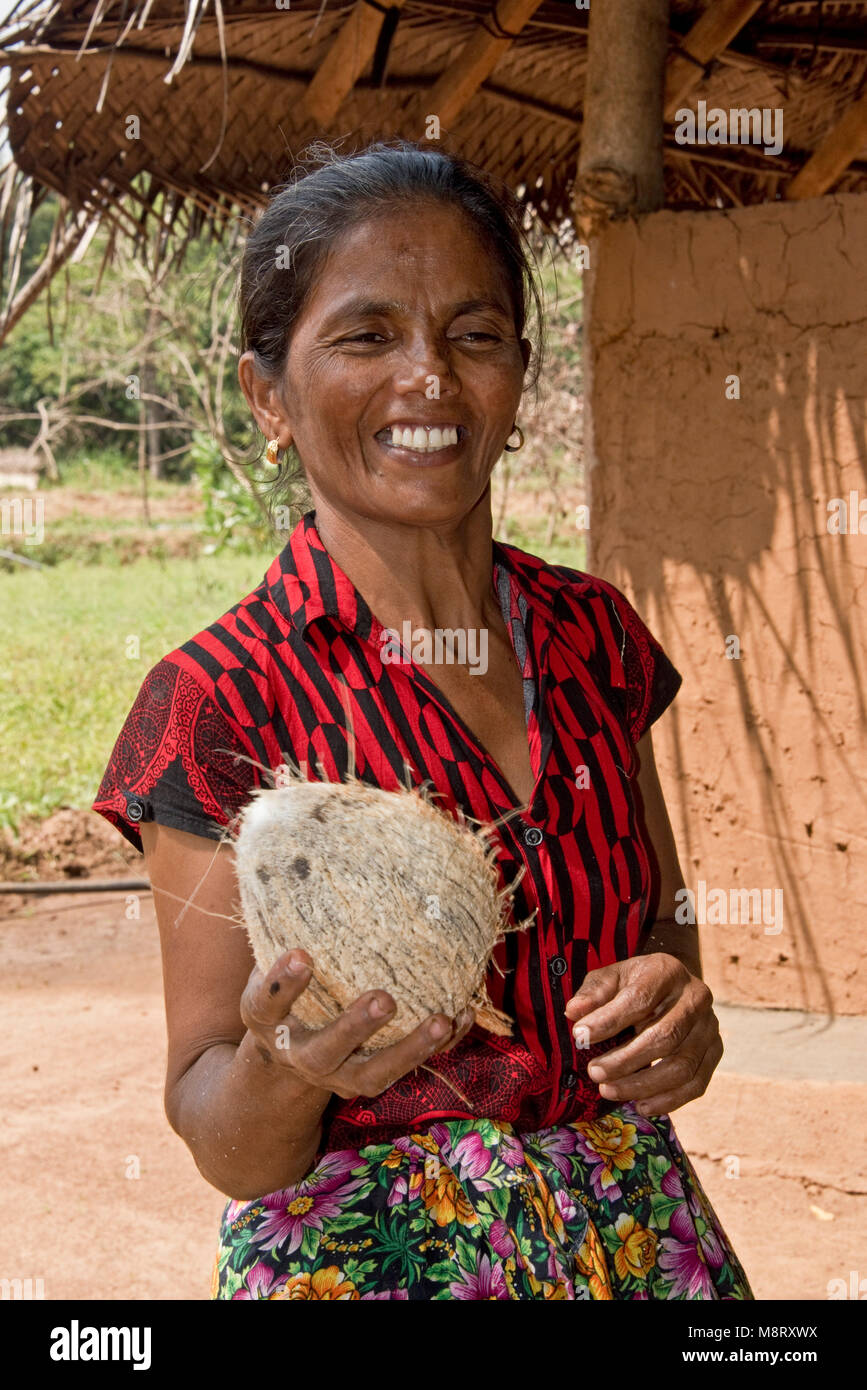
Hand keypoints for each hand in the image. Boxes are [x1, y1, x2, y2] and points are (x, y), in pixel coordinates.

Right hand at [240, 949, 474, 1099]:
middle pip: (326, 1050)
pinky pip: (408, 1067)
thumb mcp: (266, 967)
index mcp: (265, 1021)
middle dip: (356, 1026)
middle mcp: (300, 1055)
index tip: (302, 954)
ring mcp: (337, 1074)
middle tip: (385, 999)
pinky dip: (439, 1046)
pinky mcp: (369, 1078)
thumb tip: (301, 868)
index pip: (267, 1002)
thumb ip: (279, 931)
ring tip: (441, 1020)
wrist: (286, 1055)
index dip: (282, 982)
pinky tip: (462, 1016)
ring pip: (374, 1073)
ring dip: (410, 1048)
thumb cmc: (283, 991)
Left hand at [564, 954, 722, 1115]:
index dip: (609, 1020)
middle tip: (594, 1072)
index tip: (580, 1036)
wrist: (671, 987)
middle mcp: (696, 997)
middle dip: (625, 1060)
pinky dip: (668, 1100)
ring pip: (682, 1066)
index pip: (640, 998)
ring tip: (608, 1090)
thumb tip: (574, 1013)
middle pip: (665, 1036)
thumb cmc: (634, 984)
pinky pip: (696, 1084)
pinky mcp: (715, 1051)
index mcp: (668, 971)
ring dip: (643, 1085)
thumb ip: (593, 993)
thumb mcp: (611, 978)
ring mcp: (710, 1026)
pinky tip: (640, 1105)